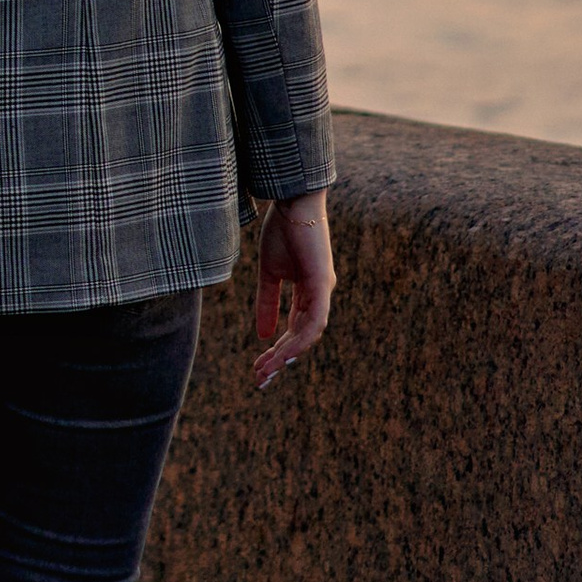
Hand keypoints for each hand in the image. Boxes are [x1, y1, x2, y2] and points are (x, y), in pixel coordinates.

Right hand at [252, 190, 332, 390]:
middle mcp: (319, 295)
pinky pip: (314, 320)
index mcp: (308, 292)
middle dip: (280, 360)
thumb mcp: (269, 273)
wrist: (291, 202)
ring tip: (266, 369)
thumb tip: (263, 335)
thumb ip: (267, 302)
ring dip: (286, 354)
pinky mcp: (322, 283)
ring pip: (308, 334)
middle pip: (302, 337)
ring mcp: (323, 291)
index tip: (258, 368)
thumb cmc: (282, 231)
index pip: (294, 329)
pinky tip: (285, 351)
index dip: (277, 349)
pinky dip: (300, 337)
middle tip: (260, 379)